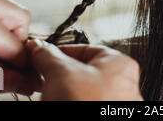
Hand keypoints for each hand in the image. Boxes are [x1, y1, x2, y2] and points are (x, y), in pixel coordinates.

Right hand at [27, 41, 142, 100]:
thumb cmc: (88, 104)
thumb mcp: (61, 73)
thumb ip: (49, 56)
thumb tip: (39, 48)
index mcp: (120, 65)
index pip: (85, 49)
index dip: (60, 52)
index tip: (43, 56)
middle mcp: (123, 86)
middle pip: (82, 73)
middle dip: (59, 77)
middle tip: (43, 80)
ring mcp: (113, 105)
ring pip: (80, 92)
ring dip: (61, 93)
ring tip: (50, 97)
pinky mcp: (104, 117)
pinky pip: (82, 102)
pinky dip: (68, 101)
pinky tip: (58, 102)